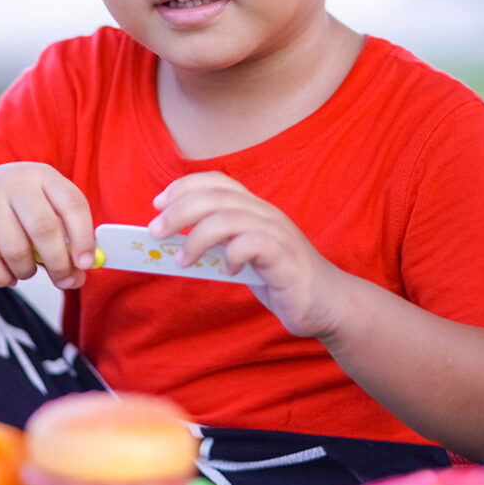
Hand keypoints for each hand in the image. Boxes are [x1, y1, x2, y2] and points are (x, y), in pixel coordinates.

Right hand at [0, 162, 95, 289]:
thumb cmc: (14, 209)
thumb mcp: (43, 211)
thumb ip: (64, 243)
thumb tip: (78, 278)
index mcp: (42, 175)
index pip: (72, 204)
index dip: (84, 237)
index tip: (87, 264)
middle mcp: (14, 182)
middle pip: (44, 229)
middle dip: (59, 263)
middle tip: (63, 280)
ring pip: (16, 250)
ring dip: (27, 271)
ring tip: (27, 270)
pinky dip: (2, 278)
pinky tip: (6, 274)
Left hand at [149, 172, 345, 339]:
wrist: (328, 303)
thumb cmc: (280, 279)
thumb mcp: (242, 257)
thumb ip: (216, 247)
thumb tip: (172, 247)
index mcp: (255, 208)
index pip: (217, 181)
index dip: (185, 186)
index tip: (158, 203)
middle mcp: (266, 213)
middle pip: (216, 196)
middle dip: (179, 210)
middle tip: (155, 231)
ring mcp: (278, 233)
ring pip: (229, 217)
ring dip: (196, 237)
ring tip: (181, 260)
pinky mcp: (286, 257)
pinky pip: (253, 243)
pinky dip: (232, 254)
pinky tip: (229, 271)